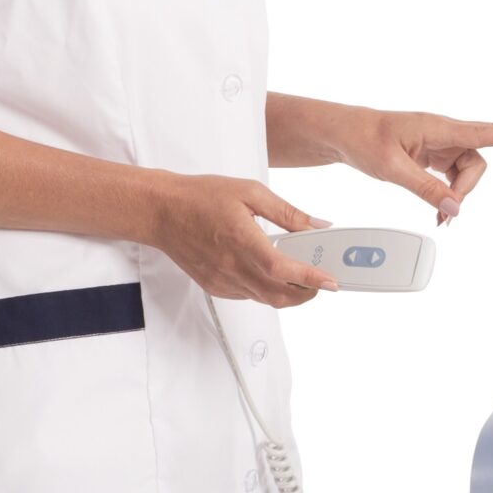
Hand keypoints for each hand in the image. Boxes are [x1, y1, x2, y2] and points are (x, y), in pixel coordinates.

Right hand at [148, 174, 337, 306]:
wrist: (161, 210)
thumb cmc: (200, 197)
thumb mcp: (250, 193)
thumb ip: (288, 212)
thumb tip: (317, 225)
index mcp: (242, 241)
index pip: (284, 269)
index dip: (312, 279)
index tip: (332, 282)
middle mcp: (232, 266)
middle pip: (279, 295)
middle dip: (307, 293)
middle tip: (320, 281)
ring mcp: (223, 281)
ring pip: (266, 299)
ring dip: (288, 293)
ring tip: (299, 276)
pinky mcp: (216, 286)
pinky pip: (249, 296)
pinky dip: (266, 289)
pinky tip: (269, 272)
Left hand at [335, 109, 492, 220]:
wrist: (342, 133)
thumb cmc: (362, 139)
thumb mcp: (391, 167)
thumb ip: (425, 188)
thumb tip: (455, 208)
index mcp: (440, 127)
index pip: (490, 132)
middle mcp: (446, 134)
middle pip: (479, 163)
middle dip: (468, 189)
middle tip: (446, 214)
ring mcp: (442, 145)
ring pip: (468, 173)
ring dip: (459, 196)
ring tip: (439, 215)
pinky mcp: (435, 156)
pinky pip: (455, 178)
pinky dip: (450, 195)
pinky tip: (439, 210)